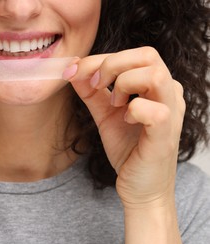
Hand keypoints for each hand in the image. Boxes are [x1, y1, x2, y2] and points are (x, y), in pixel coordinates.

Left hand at [66, 47, 185, 207]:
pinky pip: (154, 110)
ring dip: (124, 84)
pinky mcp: (166, 134)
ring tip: (115, 105)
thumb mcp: (105, 114)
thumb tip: (73, 68)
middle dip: (111, 64)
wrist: (139, 187)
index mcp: (155, 86)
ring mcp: (171, 112)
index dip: (98, 59)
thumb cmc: (128, 150)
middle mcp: (167, 94)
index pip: (132, 56)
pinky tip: (126, 122)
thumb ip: (91, 92)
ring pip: (154, 74)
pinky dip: (133, 111)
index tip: (73, 71)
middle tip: (96, 85)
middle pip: (147, 54)